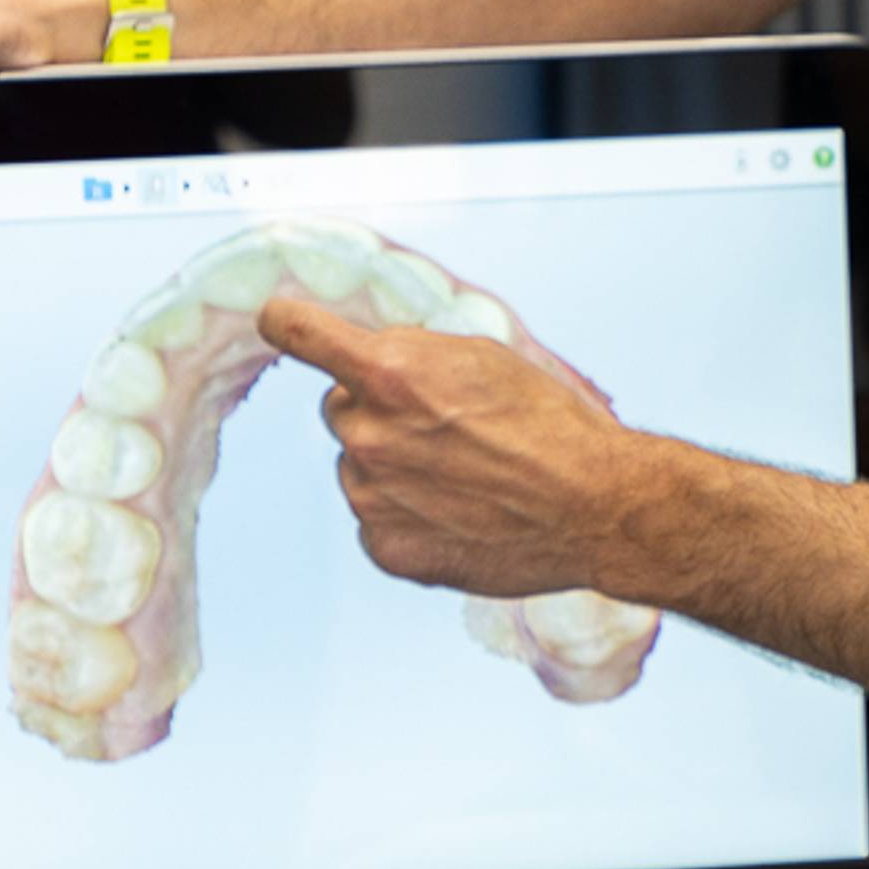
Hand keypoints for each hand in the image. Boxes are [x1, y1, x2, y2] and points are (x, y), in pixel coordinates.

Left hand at [257, 296, 663, 601]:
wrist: (592, 507)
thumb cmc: (552, 426)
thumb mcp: (485, 358)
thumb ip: (415, 355)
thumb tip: (372, 357)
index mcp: (390, 375)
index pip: (302, 335)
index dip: (286, 323)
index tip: (275, 320)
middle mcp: (367, 435)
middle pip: (340, 410)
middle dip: (378, 412)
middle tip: (443, 428)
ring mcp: (371, 498)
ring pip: (358, 469)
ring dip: (394, 468)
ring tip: (465, 477)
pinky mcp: (386, 548)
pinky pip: (376, 520)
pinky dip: (408, 516)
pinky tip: (459, 513)